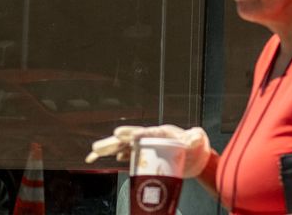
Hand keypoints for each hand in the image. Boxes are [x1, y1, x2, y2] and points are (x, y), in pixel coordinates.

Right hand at [87, 124, 213, 177]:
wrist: (193, 156)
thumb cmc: (195, 146)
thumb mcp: (196, 141)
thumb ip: (195, 138)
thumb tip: (195, 137)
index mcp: (161, 133)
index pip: (145, 133)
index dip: (133, 134)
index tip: (120, 134)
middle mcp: (150, 137)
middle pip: (128, 139)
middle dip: (113, 143)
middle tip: (97, 147)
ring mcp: (146, 145)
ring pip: (124, 146)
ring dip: (110, 149)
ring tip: (94, 152)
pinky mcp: (145, 154)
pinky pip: (128, 154)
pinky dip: (118, 155)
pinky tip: (110, 159)